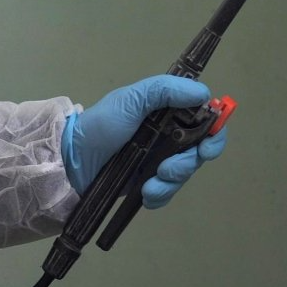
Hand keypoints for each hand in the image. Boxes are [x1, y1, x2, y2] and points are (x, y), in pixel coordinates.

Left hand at [63, 75, 228, 207]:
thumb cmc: (102, 125)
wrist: (72, 160)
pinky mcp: (148, 185)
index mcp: (168, 114)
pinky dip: (159, 196)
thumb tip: (205, 94)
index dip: (214, 134)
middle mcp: (168, 137)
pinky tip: (144, 194)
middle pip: (199, 152)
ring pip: (184, 176)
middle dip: (188, 163)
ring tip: (149, 184)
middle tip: (168, 169)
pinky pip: (167, 195)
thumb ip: (165, 90)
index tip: (207, 146)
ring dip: (171, 182)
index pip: (206, 122)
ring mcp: (158, 162)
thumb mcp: (132, 99)